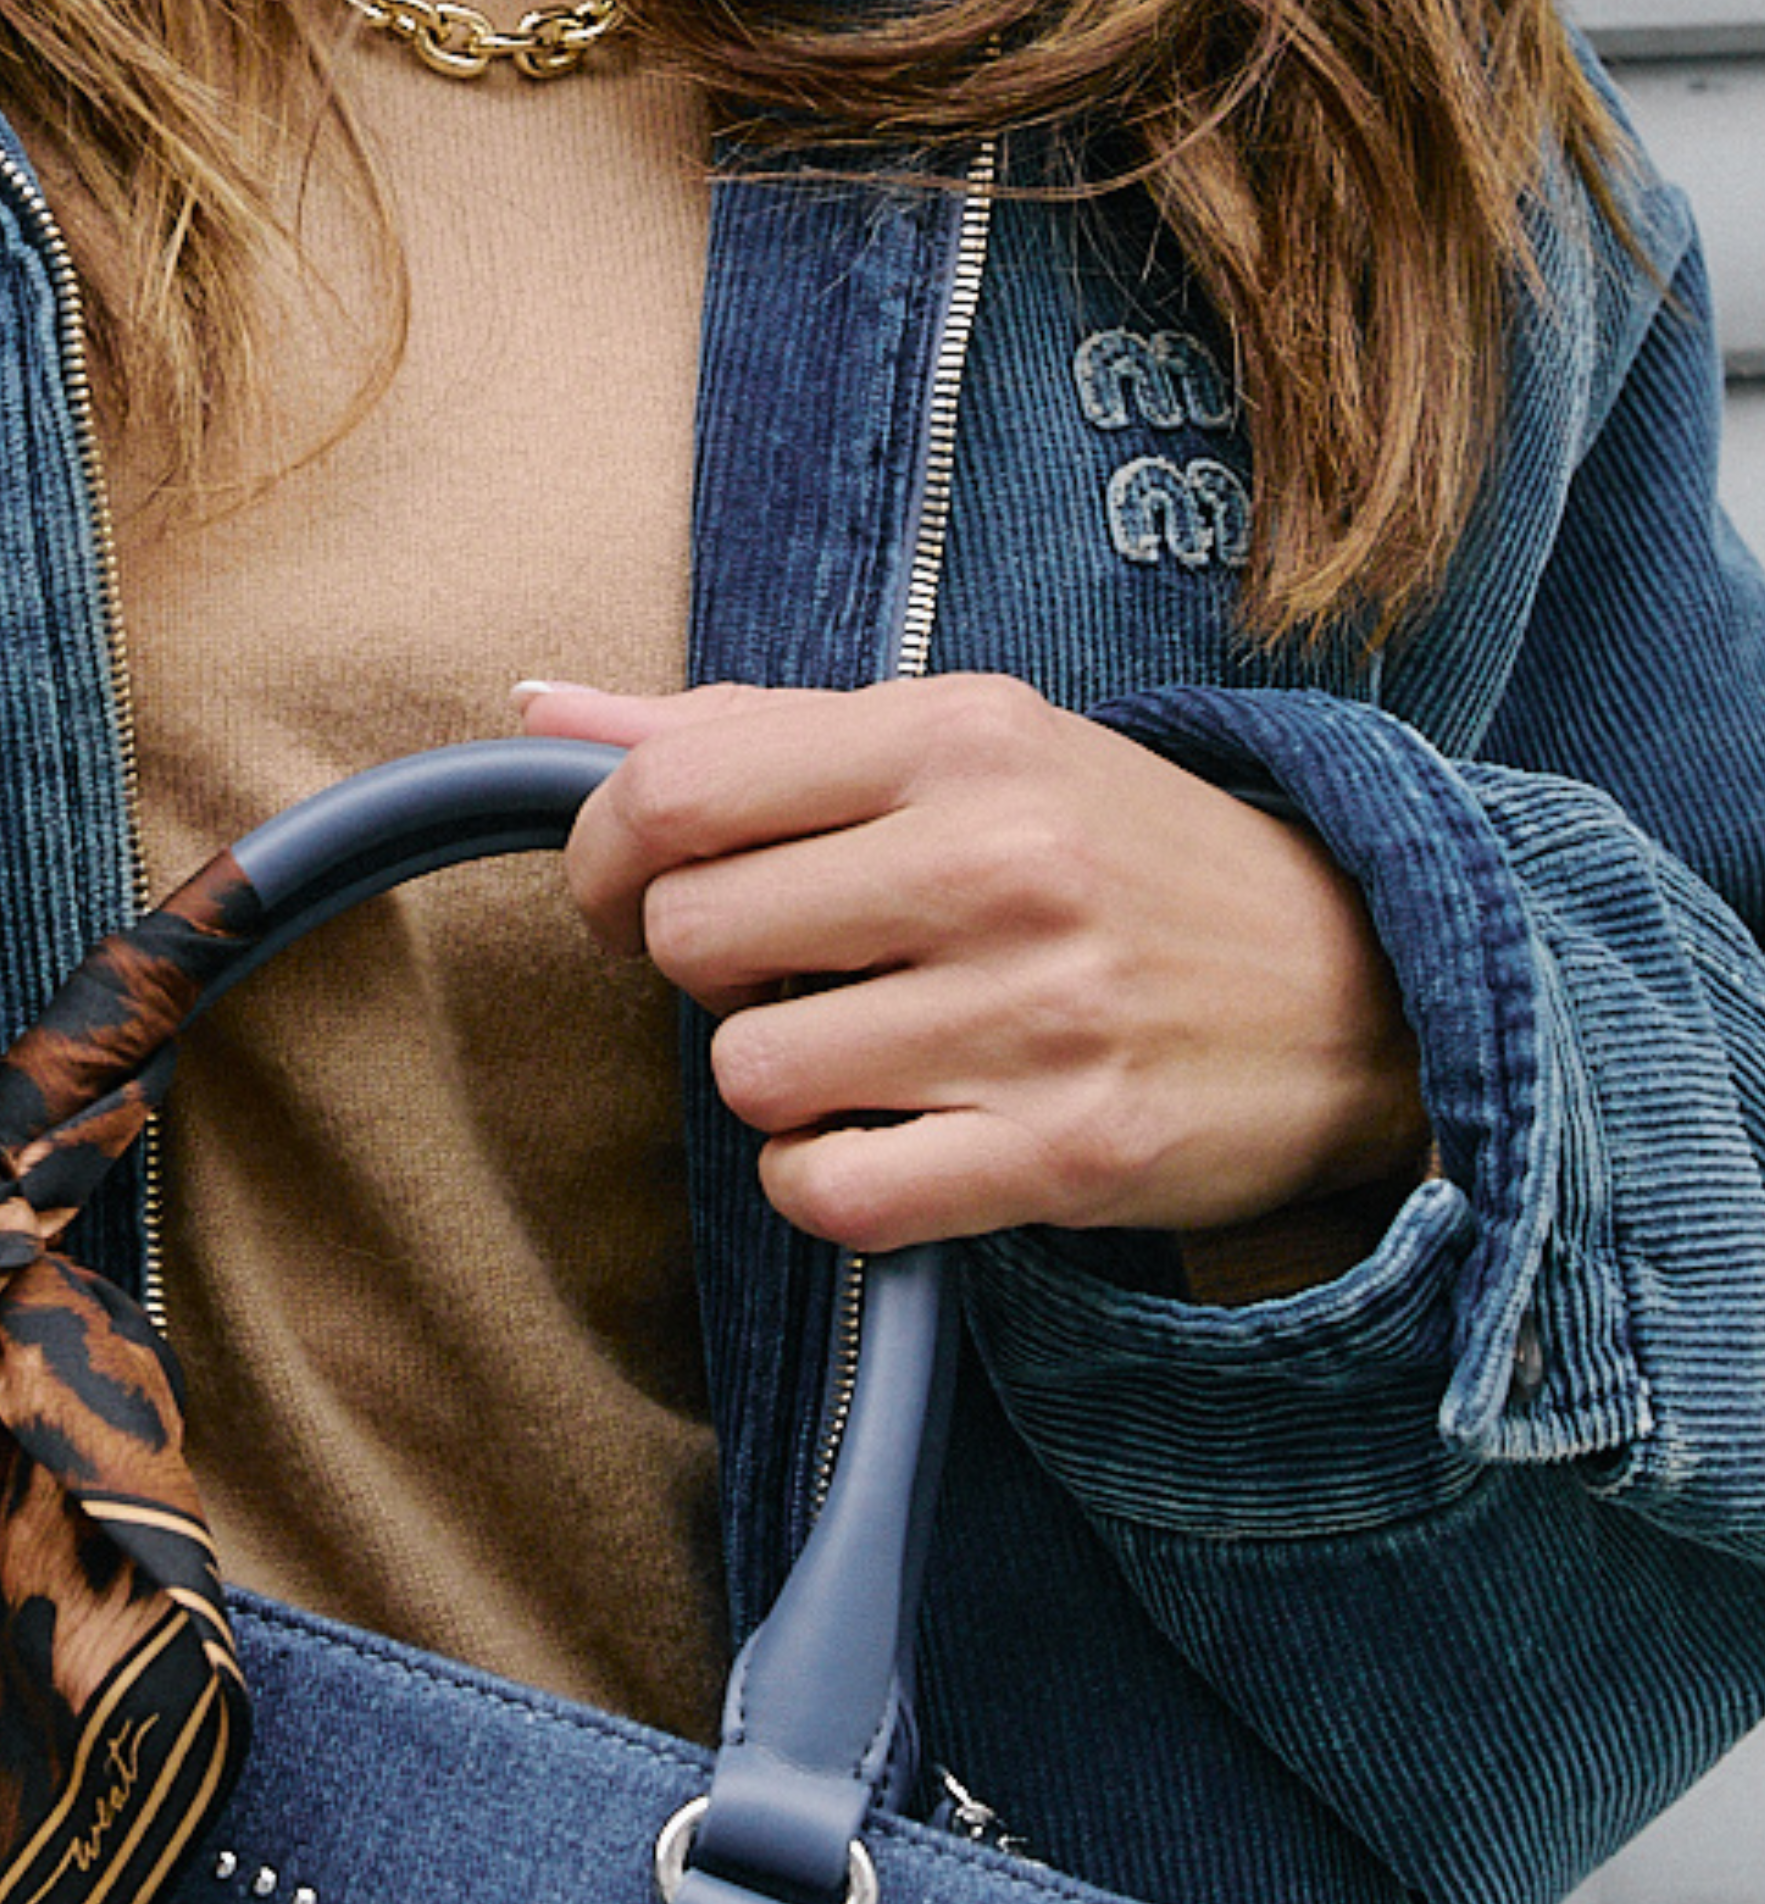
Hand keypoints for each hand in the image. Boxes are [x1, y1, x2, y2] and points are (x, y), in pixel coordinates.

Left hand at [520, 675, 1429, 1251]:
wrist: (1361, 992)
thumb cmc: (1126, 865)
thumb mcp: (968, 750)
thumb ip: (753, 733)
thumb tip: (543, 712)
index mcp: (963, 733)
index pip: (673, 792)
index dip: (607, 863)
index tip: (637, 898)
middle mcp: (998, 859)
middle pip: (692, 940)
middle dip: (713, 976)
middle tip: (803, 976)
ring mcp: (1033, 1011)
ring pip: (750, 1077)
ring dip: (781, 1086)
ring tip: (875, 1056)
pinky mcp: (1059, 1150)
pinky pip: (828, 1191)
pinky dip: (826, 1184)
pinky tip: (893, 1142)